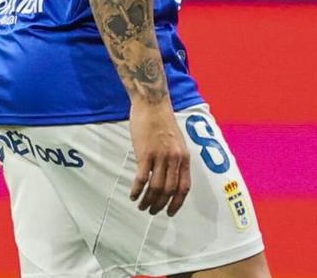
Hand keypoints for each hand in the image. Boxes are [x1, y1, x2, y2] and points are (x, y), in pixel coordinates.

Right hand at [128, 101, 189, 216]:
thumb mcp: (176, 142)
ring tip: (141, 205)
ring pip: (156, 188)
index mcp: (184, 156)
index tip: (170, 212)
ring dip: (148, 200)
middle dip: (160, 205)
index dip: (177, 203)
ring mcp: (161, 156)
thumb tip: (169, 179)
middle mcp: (175, 158)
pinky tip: (132, 195)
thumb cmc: (163, 123)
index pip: (184, 187)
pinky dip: (137, 190)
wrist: (153, 104)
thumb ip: (174, 159)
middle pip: (169, 190)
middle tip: (151, 211)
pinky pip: (142, 178)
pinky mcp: (145, 153)